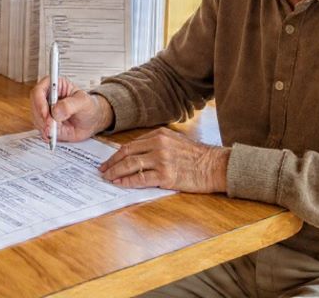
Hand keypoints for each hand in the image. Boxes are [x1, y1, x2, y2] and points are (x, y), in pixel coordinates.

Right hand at [30, 76, 113, 142]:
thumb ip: (70, 105)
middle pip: (35, 105)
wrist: (92, 121)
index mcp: (55, 86)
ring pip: (36, 118)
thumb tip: (56, 111)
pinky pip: (41, 129)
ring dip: (44, 126)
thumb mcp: (84, 102)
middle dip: (42, 118)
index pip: (39, 90)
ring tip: (57, 130)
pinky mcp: (46, 123)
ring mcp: (45, 111)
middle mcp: (48, 98)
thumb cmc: (89, 107)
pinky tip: (55, 135)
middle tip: (51, 126)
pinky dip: (47, 134)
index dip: (39, 102)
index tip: (45, 114)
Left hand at [99, 127, 229, 192]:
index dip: (116, 154)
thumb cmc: (197, 156)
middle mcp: (158, 145)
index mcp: (159, 135)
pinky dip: (127, 181)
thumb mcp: (175, 141)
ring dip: (116, 172)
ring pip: (130, 166)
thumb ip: (157, 144)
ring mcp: (161, 160)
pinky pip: (141, 179)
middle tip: (102, 170)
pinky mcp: (166, 175)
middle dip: (111, 163)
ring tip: (108, 177)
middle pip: (127, 154)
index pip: (131, 145)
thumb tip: (136, 154)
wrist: (215, 166)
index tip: (108, 161)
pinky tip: (120, 183)